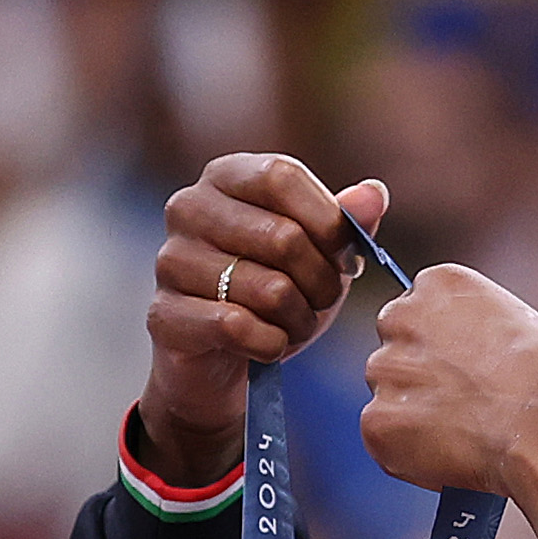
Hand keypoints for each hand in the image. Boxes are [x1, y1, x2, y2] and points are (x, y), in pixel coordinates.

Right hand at [141, 157, 389, 485]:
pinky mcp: (164, 314)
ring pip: (267, 289)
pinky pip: (237, 328)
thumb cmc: (271, 293)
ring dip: (299, 320)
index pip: (281, 176)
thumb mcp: (317, 253)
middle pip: (282, 237)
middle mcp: (188, 208)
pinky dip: (270, 345)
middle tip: (324, 301)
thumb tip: (373, 194)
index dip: (326, 221)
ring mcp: (171, 260)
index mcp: (225, 176)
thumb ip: (344, 221)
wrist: (219, 363)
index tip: (347, 258)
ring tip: (297, 325)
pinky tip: (270, 346)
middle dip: (321, 281)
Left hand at [359, 266, 537, 537]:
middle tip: (457, 406)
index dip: (442, 345)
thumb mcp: (528, 327)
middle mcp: (401, 318)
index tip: (463, 368)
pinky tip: (450, 457)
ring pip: (388, 397)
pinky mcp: (377, 421)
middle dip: (418, 378)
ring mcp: (385, 371)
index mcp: (439, 284)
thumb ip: (488, 335)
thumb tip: (494, 362)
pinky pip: (385, 440)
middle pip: (394, 351)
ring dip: (412, 416)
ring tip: (462, 436)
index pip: (418, 311)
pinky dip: (409, 454)